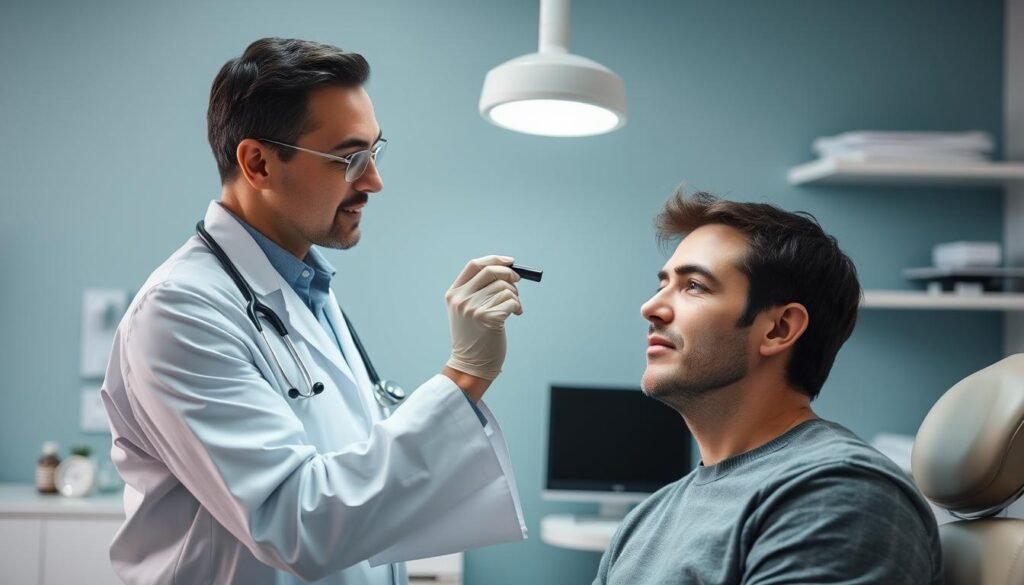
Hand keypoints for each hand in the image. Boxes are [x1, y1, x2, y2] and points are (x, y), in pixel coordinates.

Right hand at [445, 255, 522, 380]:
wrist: (470, 365)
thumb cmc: (474, 337)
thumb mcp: (466, 311)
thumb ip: (479, 290)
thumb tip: (508, 270)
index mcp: (454, 294)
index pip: (474, 265)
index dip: (494, 260)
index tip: (510, 262)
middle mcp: (461, 299)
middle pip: (492, 272)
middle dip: (510, 275)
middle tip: (517, 282)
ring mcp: (473, 309)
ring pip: (505, 288)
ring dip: (515, 296)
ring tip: (514, 307)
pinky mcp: (488, 318)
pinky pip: (511, 301)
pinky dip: (517, 306)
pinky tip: (516, 314)